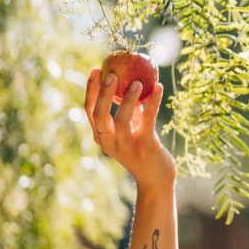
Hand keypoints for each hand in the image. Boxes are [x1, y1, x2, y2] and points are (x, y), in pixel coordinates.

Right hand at [84, 68, 175, 190]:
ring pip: (122, 119)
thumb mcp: (132, 129)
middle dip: (103, 93)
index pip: (90, 111)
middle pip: (99, 114)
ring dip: (128, 99)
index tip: (96, 70)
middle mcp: (109, 142)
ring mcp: (126, 146)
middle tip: (110, 73)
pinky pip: (147, 120)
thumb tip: (133, 81)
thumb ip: (130, 111)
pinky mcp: (145, 147)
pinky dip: (153, 102)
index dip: (91, 90)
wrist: (156, 179)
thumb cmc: (143, 150)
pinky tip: (159, 87)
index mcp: (102, 136)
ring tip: (137, 82)